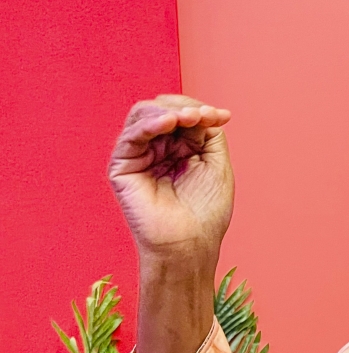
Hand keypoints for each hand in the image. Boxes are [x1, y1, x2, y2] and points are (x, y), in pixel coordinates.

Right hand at [109, 95, 233, 261]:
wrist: (190, 244)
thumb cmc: (206, 212)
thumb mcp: (216, 162)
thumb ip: (207, 132)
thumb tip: (200, 110)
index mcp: (179, 148)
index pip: (183, 114)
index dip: (201, 109)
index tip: (222, 116)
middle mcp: (156, 149)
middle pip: (162, 109)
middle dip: (186, 108)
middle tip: (206, 116)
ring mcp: (138, 157)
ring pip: (143, 115)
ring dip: (169, 111)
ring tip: (190, 118)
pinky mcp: (122, 167)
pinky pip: (130, 136)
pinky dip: (150, 123)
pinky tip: (170, 122)